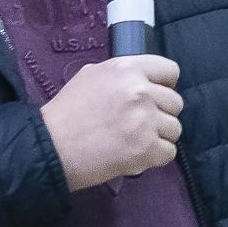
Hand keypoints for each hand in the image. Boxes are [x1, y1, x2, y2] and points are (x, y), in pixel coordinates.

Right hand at [39, 54, 183, 191]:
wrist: (52, 146)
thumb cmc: (67, 112)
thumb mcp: (91, 75)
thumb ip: (121, 75)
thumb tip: (144, 81)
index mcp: (127, 69)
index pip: (170, 71)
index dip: (164, 86)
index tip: (154, 97)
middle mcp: (140, 90)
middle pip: (175, 102)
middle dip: (161, 114)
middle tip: (139, 124)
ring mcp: (146, 120)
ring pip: (175, 129)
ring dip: (159, 137)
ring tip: (135, 141)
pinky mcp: (147, 148)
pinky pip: (169, 152)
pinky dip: (155, 157)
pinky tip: (136, 155)